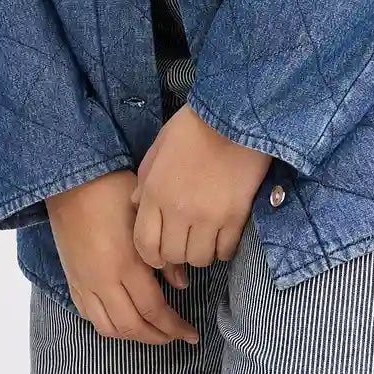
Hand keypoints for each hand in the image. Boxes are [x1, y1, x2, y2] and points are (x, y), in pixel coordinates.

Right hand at [45, 168, 199, 345]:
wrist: (70, 181)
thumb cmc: (113, 191)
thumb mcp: (145, 218)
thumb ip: (164, 255)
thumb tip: (181, 284)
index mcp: (126, 264)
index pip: (154, 310)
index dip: (175, 327)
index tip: (192, 334)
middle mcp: (103, 281)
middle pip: (132, 326)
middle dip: (158, 337)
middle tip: (177, 337)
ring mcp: (85, 283)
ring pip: (108, 328)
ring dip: (133, 336)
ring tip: (152, 333)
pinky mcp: (72, 280)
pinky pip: (89, 316)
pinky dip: (108, 325)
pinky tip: (122, 319)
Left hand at [129, 104, 271, 268]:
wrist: (236, 115)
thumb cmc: (195, 126)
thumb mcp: (160, 146)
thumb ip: (146, 178)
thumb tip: (138, 203)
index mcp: (156, 192)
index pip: (145, 243)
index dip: (150, 256)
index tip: (159, 256)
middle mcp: (179, 209)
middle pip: (172, 255)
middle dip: (176, 255)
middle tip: (183, 244)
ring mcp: (208, 216)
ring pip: (199, 258)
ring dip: (200, 253)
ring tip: (204, 240)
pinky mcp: (236, 216)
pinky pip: (226, 250)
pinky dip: (223, 249)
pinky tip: (222, 237)